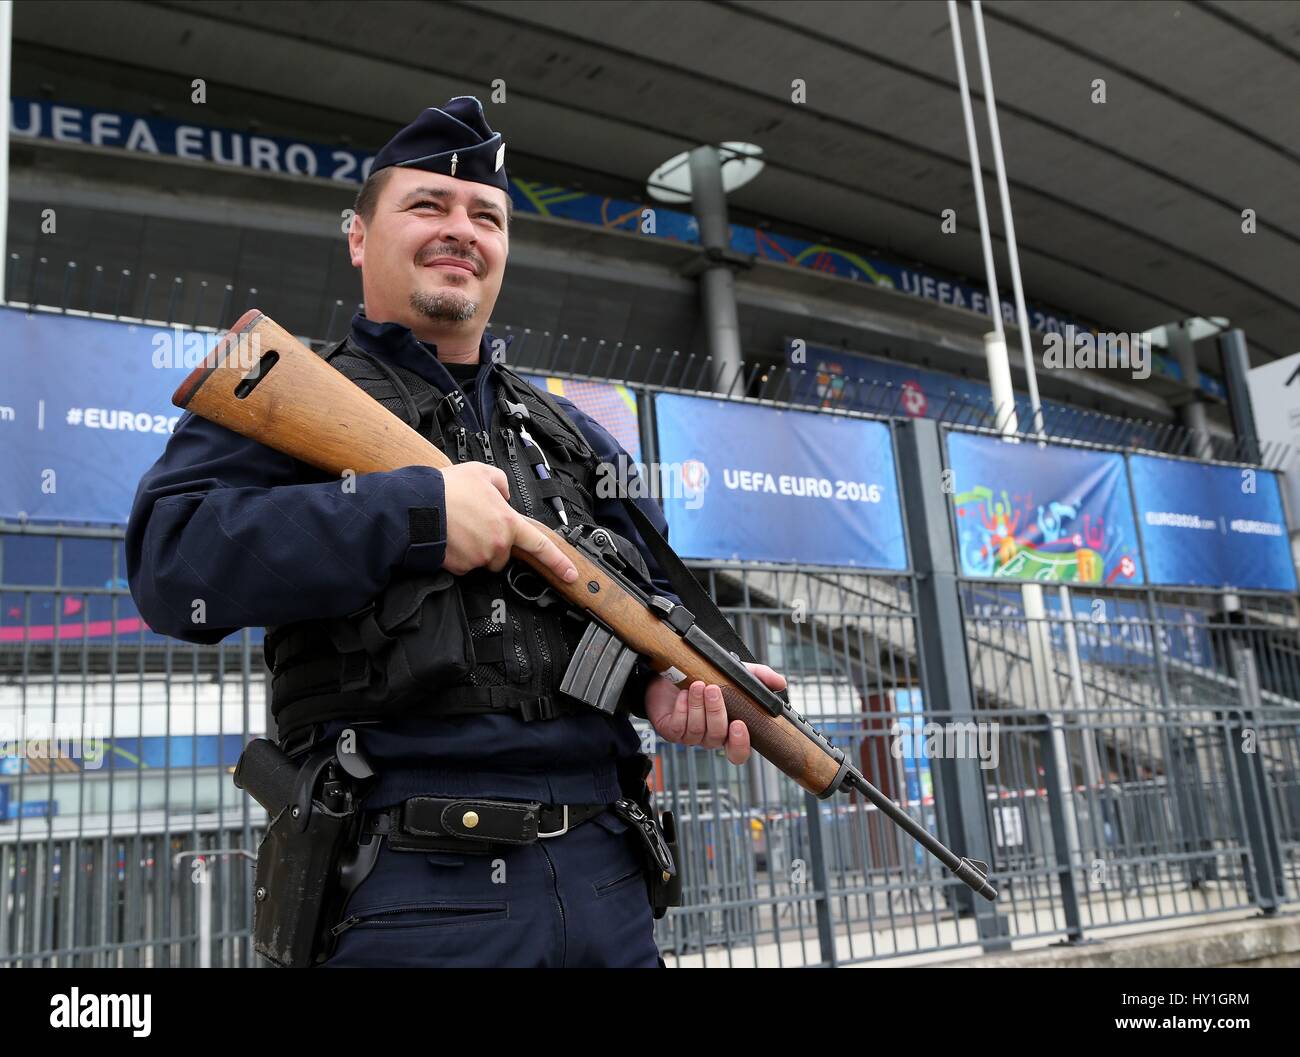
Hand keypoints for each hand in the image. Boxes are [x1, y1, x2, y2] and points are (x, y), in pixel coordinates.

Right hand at [439, 463, 576, 582]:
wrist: (417, 507)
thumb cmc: (448, 490)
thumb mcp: (482, 472)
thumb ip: (501, 483)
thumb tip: (504, 495)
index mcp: (508, 523)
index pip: (540, 545)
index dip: (558, 562)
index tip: (570, 574)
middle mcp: (497, 544)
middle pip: (503, 554)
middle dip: (493, 543)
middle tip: (474, 523)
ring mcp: (478, 558)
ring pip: (482, 559)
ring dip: (474, 548)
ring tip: (459, 528)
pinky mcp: (461, 568)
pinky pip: (464, 565)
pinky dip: (458, 555)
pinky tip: (450, 538)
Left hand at [643, 662, 786, 765]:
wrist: (671, 670)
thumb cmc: (706, 676)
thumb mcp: (735, 673)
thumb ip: (759, 678)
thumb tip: (780, 683)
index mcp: (728, 729)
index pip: (738, 752)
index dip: (740, 744)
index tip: (740, 725)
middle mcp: (710, 736)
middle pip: (717, 737)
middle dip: (716, 712)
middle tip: (713, 689)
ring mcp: (690, 736)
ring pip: (697, 730)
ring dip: (698, 706)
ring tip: (697, 685)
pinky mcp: (670, 731)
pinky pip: (678, 727)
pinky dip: (682, 709)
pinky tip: (683, 694)